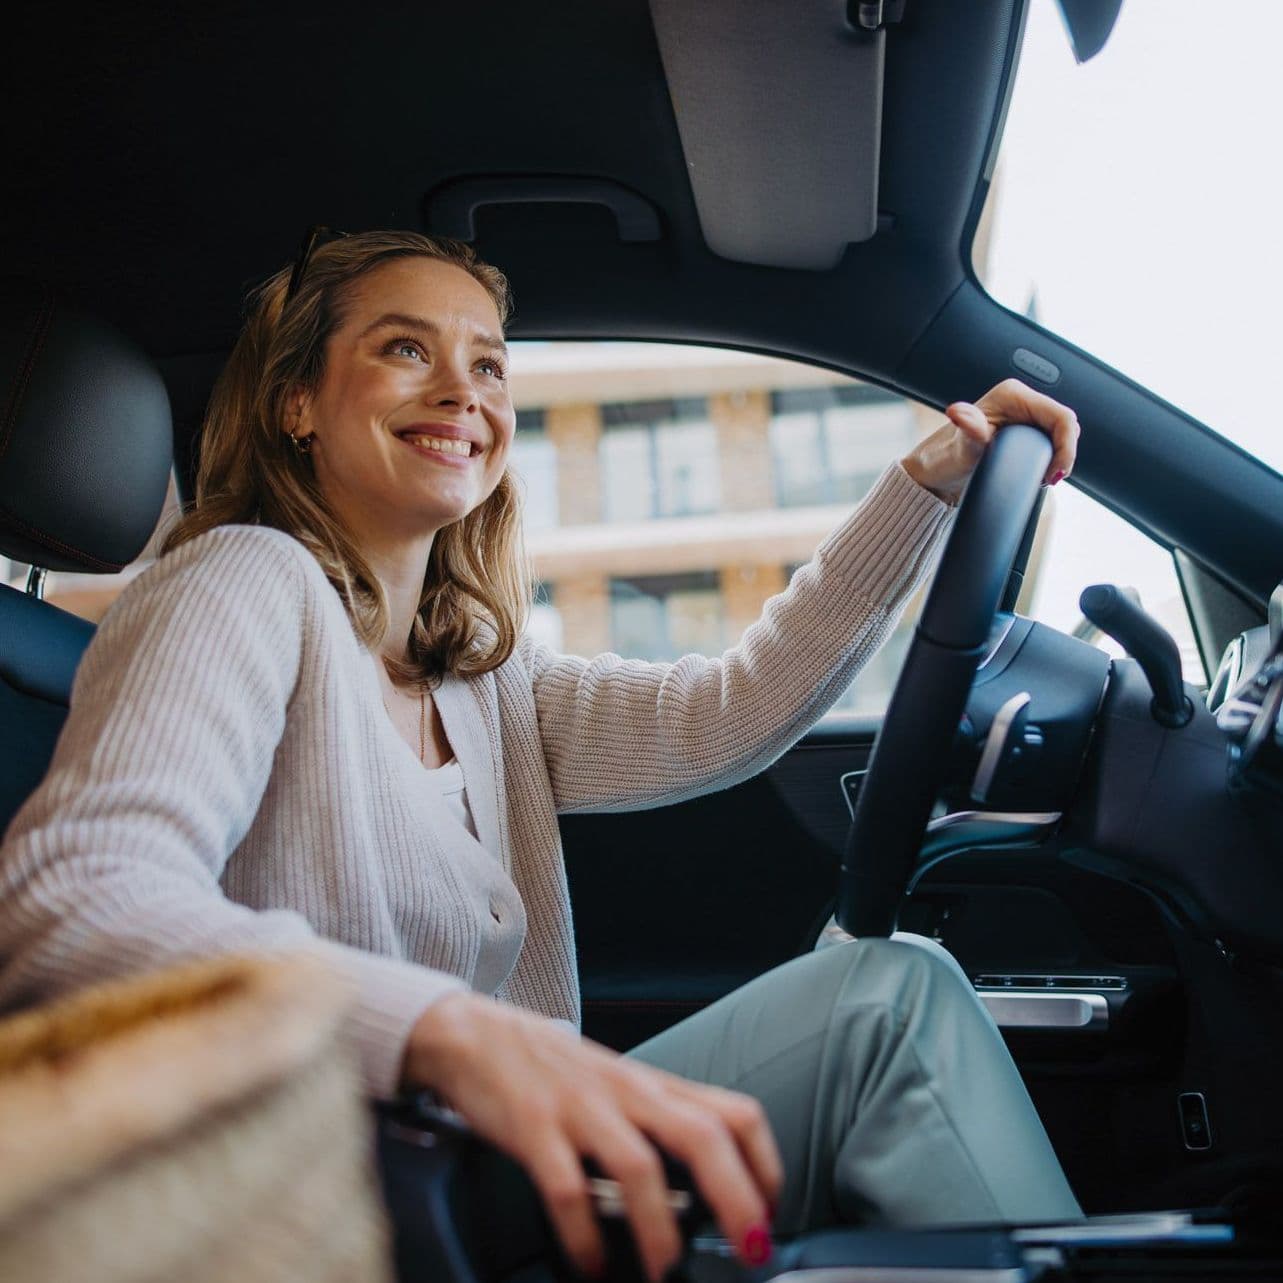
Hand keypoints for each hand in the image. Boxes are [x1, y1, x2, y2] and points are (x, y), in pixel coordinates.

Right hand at [403, 993, 782, 1281]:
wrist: (476, 1034)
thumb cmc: (553, 1071)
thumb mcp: (619, 1089)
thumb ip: (658, 1128)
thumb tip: (708, 1192)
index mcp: (654, 1087)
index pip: (735, 1113)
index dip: (764, 1164)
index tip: (771, 1213)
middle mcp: (628, 1093)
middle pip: (703, 1135)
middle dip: (736, 1196)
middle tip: (751, 1250)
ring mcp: (581, 1108)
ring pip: (638, 1165)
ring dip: (661, 1227)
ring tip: (668, 1272)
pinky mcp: (533, 1127)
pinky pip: (565, 1189)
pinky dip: (584, 1235)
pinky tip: (592, 1265)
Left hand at [901, 377, 1079, 504]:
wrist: (934, 474)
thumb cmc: (944, 458)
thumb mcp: (960, 449)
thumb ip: (969, 432)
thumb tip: (958, 412)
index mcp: (1013, 395)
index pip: (1061, 416)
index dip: (1067, 445)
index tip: (1055, 473)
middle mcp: (1020, 402)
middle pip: (1064, 424)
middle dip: (1064, 452)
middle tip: (1049, 479)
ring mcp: (1022, 416)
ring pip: (1059, 433)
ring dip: (1059, 455)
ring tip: (1045, 478)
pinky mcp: (1022, 431)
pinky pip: (1049, 440)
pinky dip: (1052, 457)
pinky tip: (1041, 474)